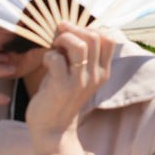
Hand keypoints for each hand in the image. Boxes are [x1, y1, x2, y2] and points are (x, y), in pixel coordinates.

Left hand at [26, 22, 114, 154]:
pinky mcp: (63, 87)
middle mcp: (97, 75)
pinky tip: (45, 63)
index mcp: (103, 71)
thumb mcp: (77, 75)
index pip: (109, 38)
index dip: (90, 29)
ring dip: (62, 40)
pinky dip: (48, 56)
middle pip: (94, 37)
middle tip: (58, 38)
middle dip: (73, 30)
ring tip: (54, 47)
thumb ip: (79, 55)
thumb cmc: (61, 97)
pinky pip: (56, 59)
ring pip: (79, 45)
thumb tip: (68, 27)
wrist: (53, 128)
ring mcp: (81, 81)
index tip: (73, 33)